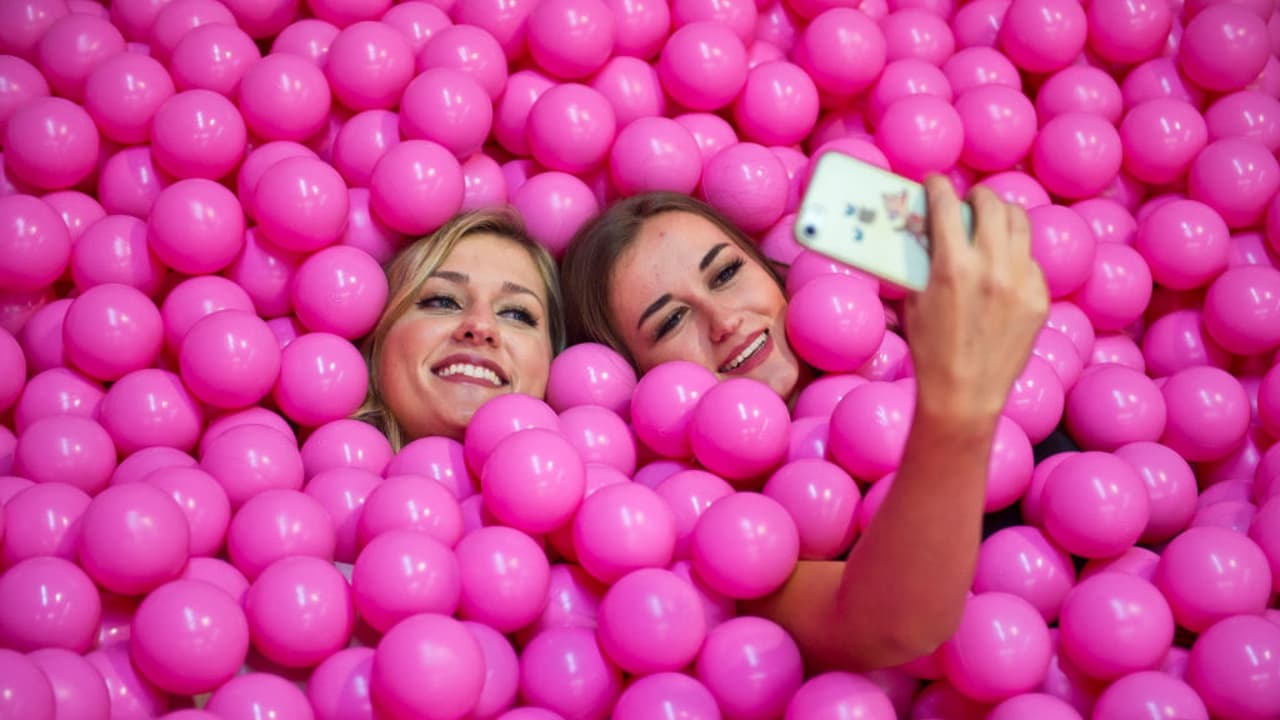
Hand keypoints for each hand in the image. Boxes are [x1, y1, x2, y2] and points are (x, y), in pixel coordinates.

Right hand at [902, 176, 1048, 424]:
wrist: (965, 393)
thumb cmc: (930, 349)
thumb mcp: (915, 300)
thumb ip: (925, 261)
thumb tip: (927, 231)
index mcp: (953, 266)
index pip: (946, 204)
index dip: (937, 185)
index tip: (934, 182)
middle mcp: (991, 267)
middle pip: (992, 205)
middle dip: (977, 195)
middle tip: (969, 200)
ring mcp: (1020, 282)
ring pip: (1019, 224)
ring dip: (1003, 215)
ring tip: (992, 222)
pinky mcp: (1039, 298)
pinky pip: (1029, 260)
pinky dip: (1015, 254)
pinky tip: (1003, 266)